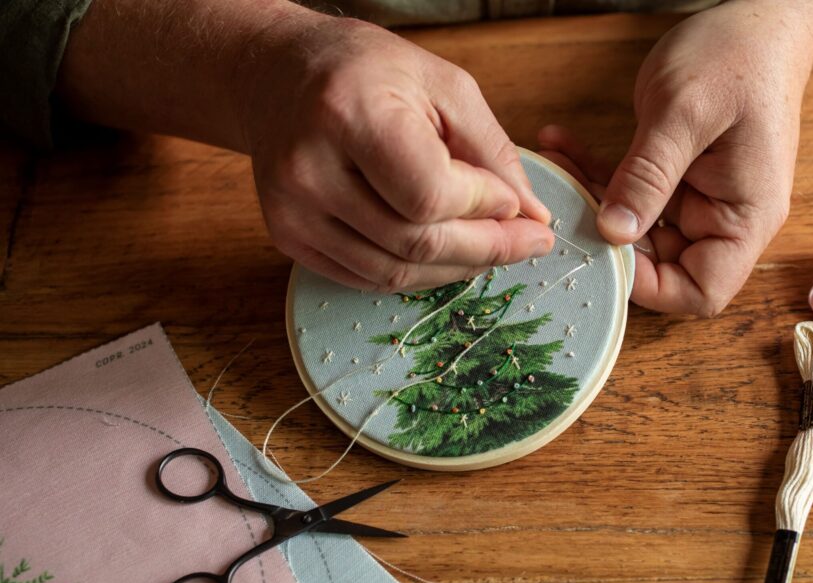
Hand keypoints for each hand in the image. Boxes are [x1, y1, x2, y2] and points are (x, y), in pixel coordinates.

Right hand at [241, 17, 552, 290]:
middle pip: (415, 243)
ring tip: (492, 249)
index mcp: (348, 114)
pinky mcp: (287, 237)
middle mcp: (309, 169)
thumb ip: (492, 150)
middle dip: (485, 249)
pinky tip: (447, 255)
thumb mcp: (443, 85)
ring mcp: (292, 210)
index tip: (518, 203)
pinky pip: (366, 278)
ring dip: (455, 269)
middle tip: (529, 242)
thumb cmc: (367, 71)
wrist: (278, 75)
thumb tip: (532, 214)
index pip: (432, 195)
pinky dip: (417, 274)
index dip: (484, 207)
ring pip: (393, 273)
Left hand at [593, 2, 812, 315]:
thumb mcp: (684, 113)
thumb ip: (648, 176)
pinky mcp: (676, 179)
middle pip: (661, 264)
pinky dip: (598, 174)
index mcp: (744, 217)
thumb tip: (614, 233)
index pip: (701, 291)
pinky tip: (564, 143)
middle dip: (607, 237)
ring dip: (593, 200)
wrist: (758, 18)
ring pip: (635, 228)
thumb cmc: (737, 58)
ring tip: (557, 159)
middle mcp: (724, 219)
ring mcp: (699, 200)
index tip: (604, 251)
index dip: (651, 286)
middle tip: (563, 198)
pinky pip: (631, 194)